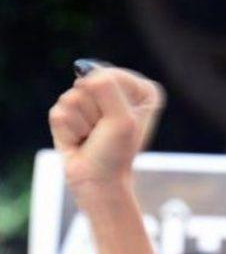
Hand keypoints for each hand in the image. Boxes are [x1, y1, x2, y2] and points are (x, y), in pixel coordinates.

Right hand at [48, 67, 164, 198]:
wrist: (98, 181)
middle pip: (89, 83)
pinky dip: (69, 131)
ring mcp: (90, 99)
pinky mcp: (67, 111)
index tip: (120, 124)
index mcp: (139, 90)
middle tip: (103, 133)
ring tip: (92, 137)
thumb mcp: (122, 120)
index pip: (111, 75)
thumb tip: (81, 72)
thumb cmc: (116, 154)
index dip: (112, 103)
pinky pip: (59, 111)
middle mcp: (115, 90)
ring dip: (82, 124)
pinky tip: (79, 140)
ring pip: (71, 96)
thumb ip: (106, 86)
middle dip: (96, 113)